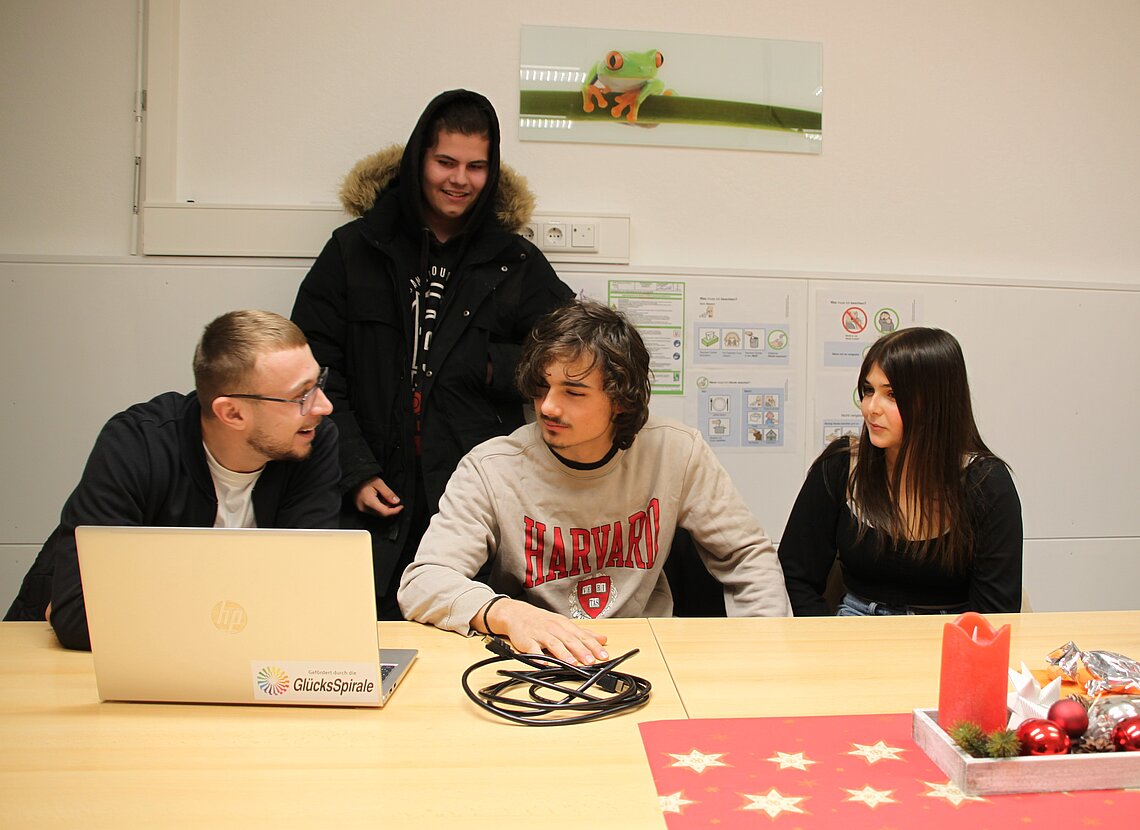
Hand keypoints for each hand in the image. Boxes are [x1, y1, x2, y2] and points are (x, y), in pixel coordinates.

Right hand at [353, 477, 403, 516]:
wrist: (352, 478)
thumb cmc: (364, 479)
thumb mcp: (379, 483)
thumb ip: (388, 493)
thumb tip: (396, 501)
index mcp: (369, 502)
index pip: (385, 512)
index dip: (395, 511)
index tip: (401, 507)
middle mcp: (364, 508)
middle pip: (381, 514)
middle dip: (390, 508)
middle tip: (393, 499)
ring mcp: (361, 509)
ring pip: (377, 513)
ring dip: (384, 507)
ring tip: (383, 496)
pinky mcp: (361, 508)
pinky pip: (373, 511)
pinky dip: (379, 507)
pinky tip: (378, 498)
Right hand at [477, 597, 608, 664]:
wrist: (517, 613)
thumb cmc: (543, 621)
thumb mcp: (565, 624)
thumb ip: (584, 633)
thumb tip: (603, 639)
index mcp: (564, 625)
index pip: (582, 636)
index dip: (593, 646)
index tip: (603, 655)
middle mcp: (554, 628)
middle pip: (570, 640)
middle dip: (581, 651)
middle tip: (591, 661)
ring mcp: (540, 634)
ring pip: (554, 644)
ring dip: (563, 654)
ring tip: (572, 663)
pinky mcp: (527, 641)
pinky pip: (533, 650)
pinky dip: (539, 657)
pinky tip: (544, 663)